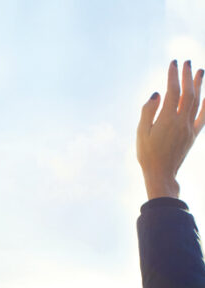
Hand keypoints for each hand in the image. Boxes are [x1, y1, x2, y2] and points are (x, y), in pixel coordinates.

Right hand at [138, 59, 204, 199]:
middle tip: (188, 62)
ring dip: (199, 85)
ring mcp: (189, 127)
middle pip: (188, 93)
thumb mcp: (141, 132)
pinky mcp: (193, 134)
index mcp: (167, 119)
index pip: (172, 92)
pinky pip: (203, 117)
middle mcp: (181, 121)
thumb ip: (148, 111)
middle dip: (188, 76)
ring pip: (198, 101)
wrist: (161, 173)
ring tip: (200, 71)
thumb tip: (157, 93)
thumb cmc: (147, 153)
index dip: (173, 76)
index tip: (173, 63)